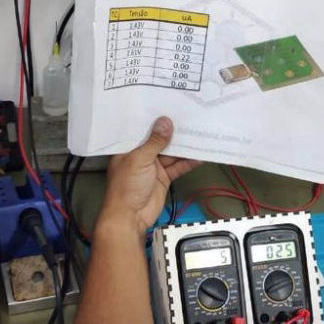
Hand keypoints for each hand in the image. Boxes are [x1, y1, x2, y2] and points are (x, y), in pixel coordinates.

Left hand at [97, 117, 201, 237]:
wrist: (130, 217)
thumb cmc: (125, 188)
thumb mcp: (139, 159)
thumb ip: (154, 142)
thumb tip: (165, 123)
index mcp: (128, 147)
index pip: (142, 129)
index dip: (154, 119)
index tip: (168, 106)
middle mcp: (141, 155)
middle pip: (159, 140)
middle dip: (172, 131)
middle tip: (189, 117)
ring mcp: (153, 166)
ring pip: (171, 153)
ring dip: (184, 147)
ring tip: (198, 134)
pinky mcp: (163, 177)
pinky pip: (178, 167)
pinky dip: (188, 162)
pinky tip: (199, 156)